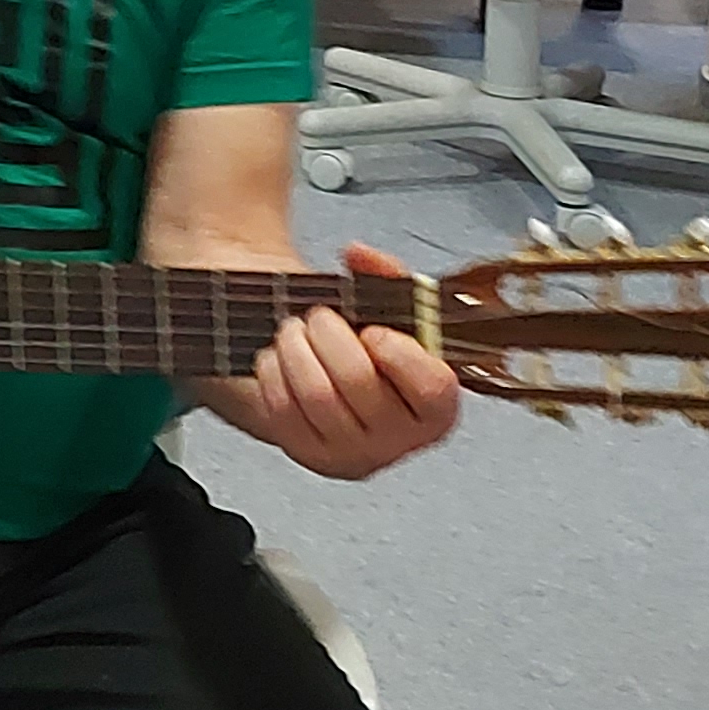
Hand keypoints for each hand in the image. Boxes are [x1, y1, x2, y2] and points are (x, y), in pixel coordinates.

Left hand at [219, 243, 463, 481]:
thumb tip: (359, 254)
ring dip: (296, 349)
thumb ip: (385, 273)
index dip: (399, 354)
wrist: (315, 366)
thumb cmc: (357, 336)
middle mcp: (399, 439)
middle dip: (329, 335)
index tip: (373, 330)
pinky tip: (277, 357)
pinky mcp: (309, 455)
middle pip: (360, 383)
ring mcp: (353, 453)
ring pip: (318, 396)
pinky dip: (274, 374)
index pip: (434, 390)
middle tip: (318, 316)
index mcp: (434, 406)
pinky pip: (284, 412)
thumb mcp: (385, 303)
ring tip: (292, 330)